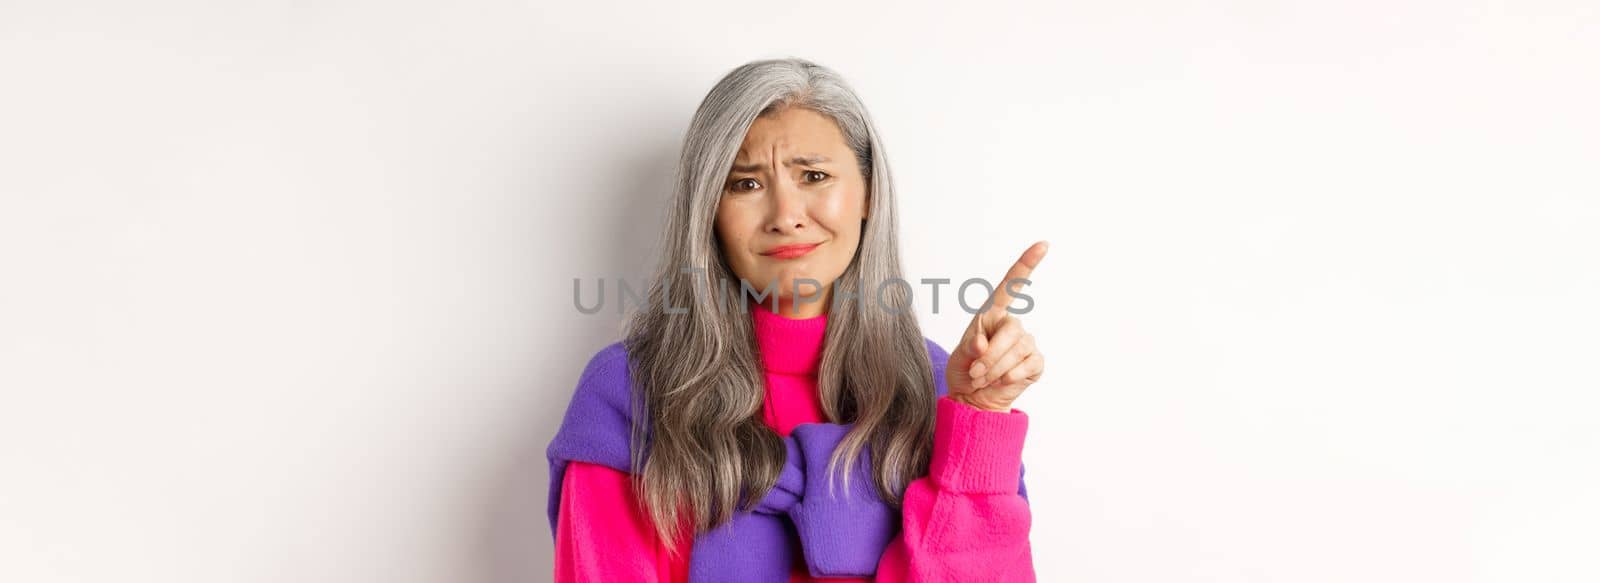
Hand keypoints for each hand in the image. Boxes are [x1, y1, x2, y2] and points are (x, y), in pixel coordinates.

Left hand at [945, 241, 1048, 411]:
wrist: (974, 399)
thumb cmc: (965, 371)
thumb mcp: (958, 359)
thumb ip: (968, 349)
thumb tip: (982, 344)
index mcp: (991, 315)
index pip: (1011, 285)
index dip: (1027, 264)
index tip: (1043, 245)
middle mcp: (1011, 325)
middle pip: (1011, 331)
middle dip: (990, 356)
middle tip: (975, 373)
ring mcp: (1026, 343)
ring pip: (1016, 351)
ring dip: (995, 370)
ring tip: (983, 379)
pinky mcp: (1035, 362)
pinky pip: (1027, 366)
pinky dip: (1010, 377)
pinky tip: (1002, 382)